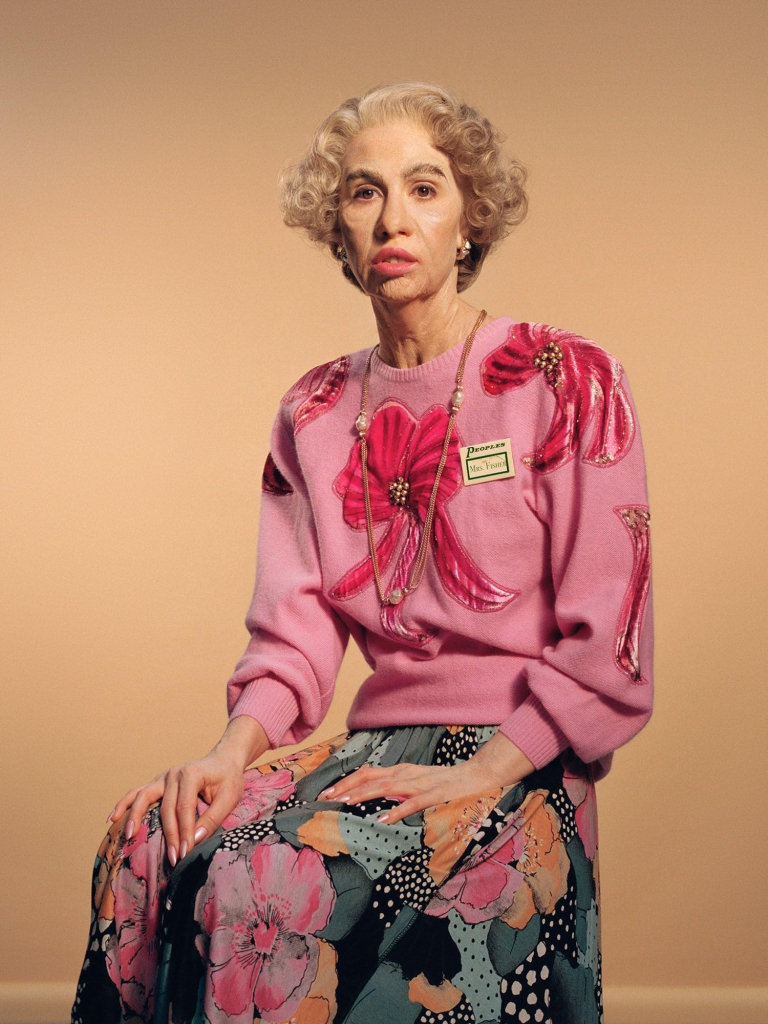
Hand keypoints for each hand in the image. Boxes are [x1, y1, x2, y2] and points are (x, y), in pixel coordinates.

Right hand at [105, 750, 244, 866]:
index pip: (184, 808)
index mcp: (191, 774)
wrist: (224, 760)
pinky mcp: (157, 783)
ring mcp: (162, 777)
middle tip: (173, 859)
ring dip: (135, 817)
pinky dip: (123, 804)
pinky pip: (136, 793)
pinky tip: (112, 818)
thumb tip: (193, 839)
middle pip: (166, 808)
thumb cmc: (228, 780)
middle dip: (169, 836)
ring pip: (143, 797)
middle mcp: (173, 773)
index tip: (185, 853)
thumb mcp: (229, 798)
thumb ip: (212, 818)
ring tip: (130, 837)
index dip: (184, 831)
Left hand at [316, 758, 509, 825]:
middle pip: (370, 777)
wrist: (478, 775)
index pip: (367, 773)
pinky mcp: (434, 795)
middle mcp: (406, 774)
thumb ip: (398, 788)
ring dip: (363, 795)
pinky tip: (381, 819)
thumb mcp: (418, 782)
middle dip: (346, 788)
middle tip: (325, 799)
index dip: (346, 781)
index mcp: (401, 771)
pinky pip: (412, 803)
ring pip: (386, 787)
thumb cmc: (447, 781)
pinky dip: (395, 810)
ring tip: (345, 804)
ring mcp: (420, 783)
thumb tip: (376, 798)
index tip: (327, 792)